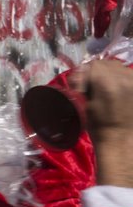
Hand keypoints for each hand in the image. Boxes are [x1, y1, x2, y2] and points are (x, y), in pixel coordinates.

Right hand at [74, 60, 132, 186]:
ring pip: (121, 69)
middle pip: (109, 63)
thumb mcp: (84, 105)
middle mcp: (125, 79)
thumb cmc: (99, 127)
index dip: (86, 73)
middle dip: (100, 72)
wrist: (122, 143)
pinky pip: (130, 77)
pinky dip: (124, 81)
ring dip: (113, 75)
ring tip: (110, 90)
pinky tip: (121, 93)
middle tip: (95, 87)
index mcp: (106, 83)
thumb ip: (82, 85)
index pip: (94, 65)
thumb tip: (79, 75)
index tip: (83, 85)